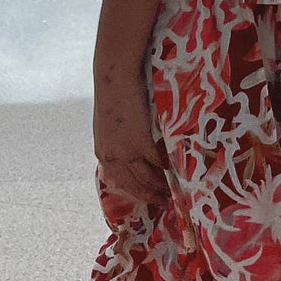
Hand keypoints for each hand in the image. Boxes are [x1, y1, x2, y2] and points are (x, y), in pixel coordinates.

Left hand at [93, 77, 167, 228]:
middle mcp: (112, 157)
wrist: (114, 78)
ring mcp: (125, 152)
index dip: (136, 193)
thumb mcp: (111, 125)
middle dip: (150, 197)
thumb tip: (135, 151)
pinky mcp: (140, 143)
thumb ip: (119, 141)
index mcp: (103, 153)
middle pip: (134, 186)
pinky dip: (168, 167)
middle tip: (165, 203)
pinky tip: (177, 169)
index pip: (120, 182)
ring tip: (173, 192)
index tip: (149, 200)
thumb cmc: (113, 96)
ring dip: (160, 187)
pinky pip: (158, 161)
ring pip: (146, 178)